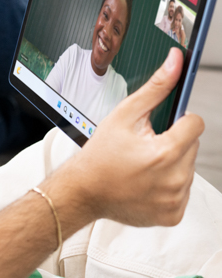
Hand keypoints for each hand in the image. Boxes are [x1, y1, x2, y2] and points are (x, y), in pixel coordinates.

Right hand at [52, 48, 202, 226]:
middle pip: (192, 147)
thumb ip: (155, 88)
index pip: (196, 124)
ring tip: (142, 166)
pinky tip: (146, 183)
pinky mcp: (173, 214)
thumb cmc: (98, 156)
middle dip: (173, 142)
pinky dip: (168, 186)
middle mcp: (175, 179)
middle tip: (144, 148)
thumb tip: (176, 63)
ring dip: (172, 164)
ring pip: (189, 169)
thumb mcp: (123, 116)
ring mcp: (175, 199)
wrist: (81, 192)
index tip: (161, 128)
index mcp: (165, 152)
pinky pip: (183, 192)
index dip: (178, 121)